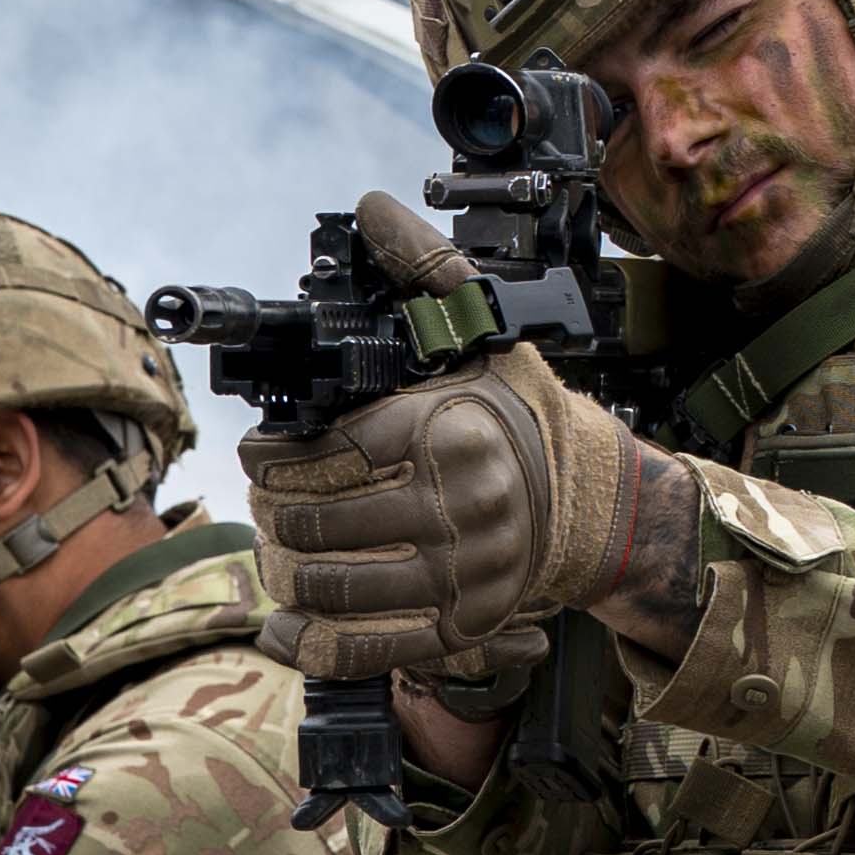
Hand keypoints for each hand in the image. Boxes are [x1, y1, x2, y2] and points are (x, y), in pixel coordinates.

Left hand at [242, 207, 645, 682]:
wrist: (594, 505)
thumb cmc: (522, 415)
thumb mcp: (483, 335)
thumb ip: (426, 271)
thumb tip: (374, 208)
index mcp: (452, 433)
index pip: (327, 454)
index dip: (271, 456)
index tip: (260, 453)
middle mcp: (459, 508)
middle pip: (316, 523)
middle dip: (271, 512)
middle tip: (265, 499)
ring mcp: (460, 577)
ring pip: (328, 585)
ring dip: (283, 569)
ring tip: (277, 545)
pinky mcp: (457, 629)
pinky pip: (359, 647)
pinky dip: (308, 639)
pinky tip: (285, 620)